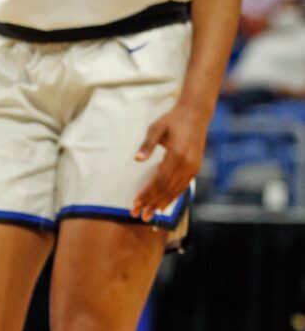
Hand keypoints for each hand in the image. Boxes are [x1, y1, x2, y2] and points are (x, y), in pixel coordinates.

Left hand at [131, 100, 208, 221]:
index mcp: (177, 154)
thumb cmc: (172, 120)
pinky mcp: (195, 168)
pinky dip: (173, 197)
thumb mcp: (156, 127)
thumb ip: (147, 144)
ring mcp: (193, 167)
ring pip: (176, 190)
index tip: (135, 203)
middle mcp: (187, 164)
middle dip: (151, 203)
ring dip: (161, 204)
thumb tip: (137, 159)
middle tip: (138, 215)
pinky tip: (163, 205)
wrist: (196, 115)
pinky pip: (183, 186)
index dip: (147, 193)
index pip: (159, 180)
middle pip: (167, 188)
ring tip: (148, 215)